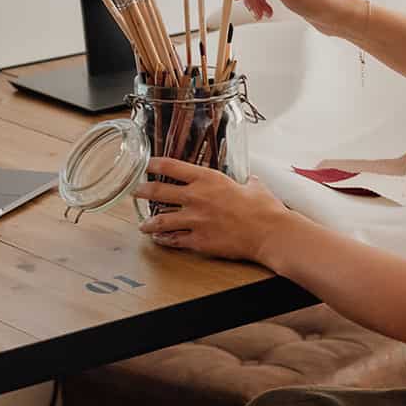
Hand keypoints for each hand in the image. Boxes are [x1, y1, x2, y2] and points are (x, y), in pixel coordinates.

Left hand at [134, 158, 293, 261]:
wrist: (269, 232)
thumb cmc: (264, 209)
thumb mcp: (255, 187)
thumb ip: (247, 183)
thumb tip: (250, 181)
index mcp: (208, 179)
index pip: (172, 167)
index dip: (155, 164)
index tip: (147, 164)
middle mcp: (197, 198)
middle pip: (158, 192)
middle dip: (143, 191)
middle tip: (136, 191)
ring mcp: (195, 220)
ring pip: (160, 220)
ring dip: (148, 222)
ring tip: (142, 224)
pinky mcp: (198, 240)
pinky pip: (174, 240)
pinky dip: (164, 240)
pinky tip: (160, 240)